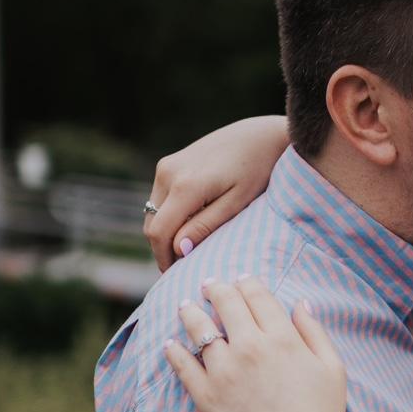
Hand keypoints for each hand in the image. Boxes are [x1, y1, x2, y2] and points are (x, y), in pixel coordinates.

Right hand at [144, 116, 290, 269]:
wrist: (260, 136)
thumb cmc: (257, 171)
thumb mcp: (237, 203)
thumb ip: (206, 226)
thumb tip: (178, 250)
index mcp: (186, 186)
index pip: (159, 233)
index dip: (163, 259)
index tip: (176, 276)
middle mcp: (168, 173)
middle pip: (152, 225)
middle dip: (164, 249)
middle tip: (185, 267)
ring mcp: (166, 166)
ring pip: (153, 212)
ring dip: (166, 232)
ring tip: (190, 248)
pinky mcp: (169, 163)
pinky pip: (160, 199)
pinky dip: (170, 216)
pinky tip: (191, 225)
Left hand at [165, 277, 345, 411]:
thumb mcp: (333, 371)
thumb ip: (315, 333)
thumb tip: (302, 304)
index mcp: (282, 338)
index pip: (258, 296)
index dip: (248, 282)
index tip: (241, 279)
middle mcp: (250, 348)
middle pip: (226, 304)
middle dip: (216, 288)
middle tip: (209, 284)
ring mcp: (224, 372)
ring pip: (199, 329)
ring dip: (191, 312)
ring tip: (185, 306)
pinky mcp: (206, 397)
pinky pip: (183, 366)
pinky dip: (174, 352)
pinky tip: (171, 344)